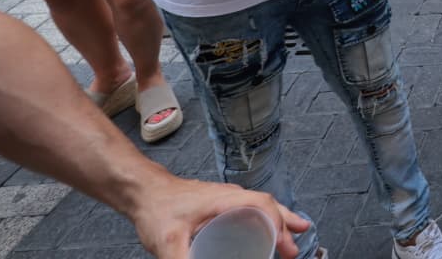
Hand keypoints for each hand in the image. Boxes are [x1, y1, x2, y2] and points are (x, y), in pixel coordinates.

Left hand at [132, 173, 309, 258]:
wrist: (143, 191)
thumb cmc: (157, 209)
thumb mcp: (169, 242)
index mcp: (224, 199)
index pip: (262, 204)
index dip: (277, 223)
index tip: (283, 244)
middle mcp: (230, 195)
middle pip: (267, 206)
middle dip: (285, 226)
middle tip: (293, 250)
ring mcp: (226, 197)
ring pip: (262, 205)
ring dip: (280, 219)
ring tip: (298, 232)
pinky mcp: (220, 203)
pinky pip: (251, 207)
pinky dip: (267, 216)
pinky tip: (266, 226)